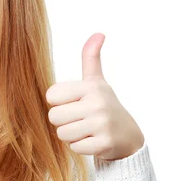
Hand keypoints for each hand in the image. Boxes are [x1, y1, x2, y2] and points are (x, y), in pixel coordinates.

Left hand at [45, 33, 144, 160]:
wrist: (128, 135)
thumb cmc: (104, 105)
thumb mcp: (97, 81)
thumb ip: (91, 58)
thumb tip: (98, 33)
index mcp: (90, 86)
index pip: (51, 96)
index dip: (59, 103)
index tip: (75, 103)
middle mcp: (97, 103)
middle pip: (54, 117)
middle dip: (64, 121)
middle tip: (80, 119)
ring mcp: (102, 124)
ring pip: (62, 134)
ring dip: (71, 135)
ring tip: (86, 129)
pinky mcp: (104, 143)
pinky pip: (74, 147)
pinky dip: (81, 146)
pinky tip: (93, 140)